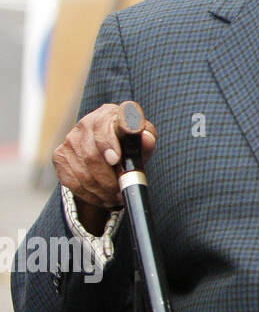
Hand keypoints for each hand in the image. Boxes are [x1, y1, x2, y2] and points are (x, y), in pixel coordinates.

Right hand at [52, 103, 156, 234]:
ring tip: (114, 197)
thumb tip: (146, 139)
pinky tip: (102, 197)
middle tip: (121, 192)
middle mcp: (85, 124)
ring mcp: (69, 140)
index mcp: (107, 114)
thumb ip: (147, 140)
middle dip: (109, 179)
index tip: (115, 160)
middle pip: (92, 156)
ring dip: (101, 190)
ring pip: (82, 173)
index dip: (108, 143)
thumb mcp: (143, 141)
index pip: (103, 127)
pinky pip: (72, 182)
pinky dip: (89, 194)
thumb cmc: (129, 143)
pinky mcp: (59, 156)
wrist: (109, 149)